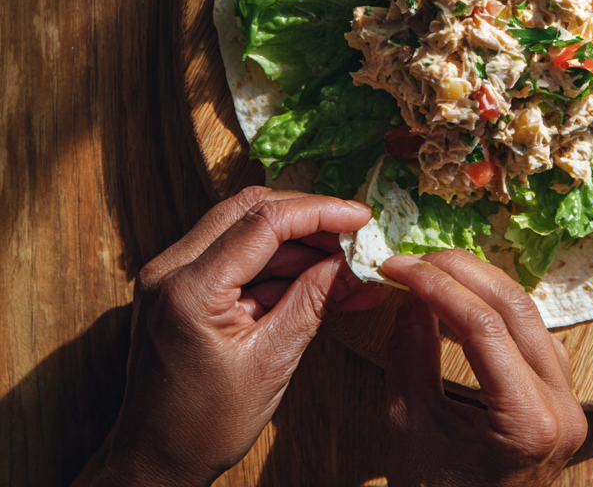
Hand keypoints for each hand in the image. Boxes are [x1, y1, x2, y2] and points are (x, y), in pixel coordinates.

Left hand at [85, 186, 385, 486]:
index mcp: (190, 289)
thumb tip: (356, 264)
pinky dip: (276, 259)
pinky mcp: (180, 283)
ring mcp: (171, 273)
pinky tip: (315, 277)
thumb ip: (314, 300)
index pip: (264, 222)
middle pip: (251, 209)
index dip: (321, 213)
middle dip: (309, 218)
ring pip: (244, 224)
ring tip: (343, 262)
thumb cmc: (205, 426)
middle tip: (354, 236)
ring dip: (297, 239)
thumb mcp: (272, 362)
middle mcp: (171, 268)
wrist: (153, 463)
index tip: (362, 218)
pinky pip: (235, 251)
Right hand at [381, 249, 587, 486]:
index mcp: (531, 422)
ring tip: (433, 270)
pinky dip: (495, 308)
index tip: (397, 267)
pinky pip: (532, 334)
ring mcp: (569, 400)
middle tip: (415, 258)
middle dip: (461, 273)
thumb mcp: (410, 426)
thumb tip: (411, 290)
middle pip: (515, 308)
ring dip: (480, 284)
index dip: (436, 286)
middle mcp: (563, 406)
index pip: (484, 326)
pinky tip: (461, 297)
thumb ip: (411, 351)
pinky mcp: (561, 396)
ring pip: (528, 314)